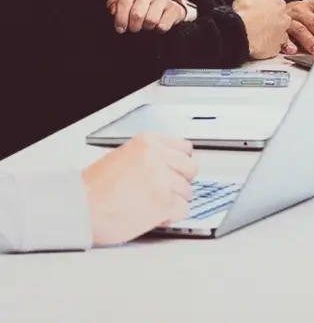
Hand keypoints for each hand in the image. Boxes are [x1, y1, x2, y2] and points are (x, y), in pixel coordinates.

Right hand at [82, 133, 196, 245]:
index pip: (185, 148)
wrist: (78, 209)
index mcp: (148, 142)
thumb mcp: (123, 157)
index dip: (180, 164)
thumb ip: (149, 158)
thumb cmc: (93, 189)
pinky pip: (183, 209)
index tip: (176, 172)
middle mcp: (157, 157)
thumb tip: (170, 166)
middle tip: (165, 193)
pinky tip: (157, 217)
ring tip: (153, 206)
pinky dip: (171, 216)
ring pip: (187, 191)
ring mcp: (162, 179)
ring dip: (174, 202)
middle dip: (180, 183)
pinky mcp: (163, 202)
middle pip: (190, 169)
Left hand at [106, 0, 186, 33]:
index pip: (124, 1)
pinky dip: (159, 29)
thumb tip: (113, 10)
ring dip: (147, 27)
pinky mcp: (174, 8)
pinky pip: (163, 24)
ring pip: (151, 20)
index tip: (120, 29)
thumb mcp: (124, 7)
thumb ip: (114, 6)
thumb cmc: (139, 10)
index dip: (121, 17)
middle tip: (134, 29)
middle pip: (137, 13)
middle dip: (134, 25)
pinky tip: (157, 26)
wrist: (163, 11)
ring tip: (146, 26)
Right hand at [232, 0, 293, 58]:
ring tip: (259, 38)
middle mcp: (284, 18)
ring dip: (272, 36)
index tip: (260, 14)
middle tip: (260, 26)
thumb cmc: (243, 14)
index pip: (277, 6)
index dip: (267, 10)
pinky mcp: (276, 48)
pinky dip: (268, 48)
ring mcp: (282, 34)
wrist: (240, 33)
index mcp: (278, 3)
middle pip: (281, 21)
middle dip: (272, 23)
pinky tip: (259, 46)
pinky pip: (274, 48)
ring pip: (280, 35)